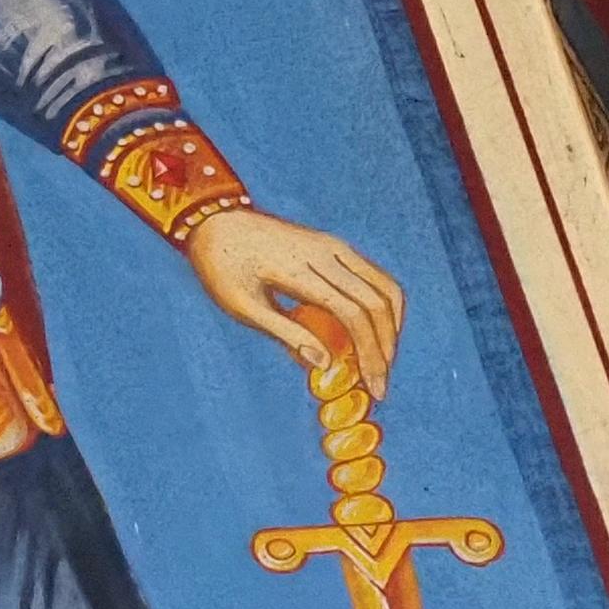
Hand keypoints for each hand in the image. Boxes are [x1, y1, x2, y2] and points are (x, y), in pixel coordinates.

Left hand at [186, 207, 407, 400]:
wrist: (216, 219)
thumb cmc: (222, 267)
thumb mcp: (243, 307)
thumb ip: (286, 334)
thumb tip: (326, 366)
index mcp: (302, 270)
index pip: (353, 314)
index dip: (370, 354)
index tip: (375, 389)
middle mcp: (328, 252)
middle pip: (377, 303)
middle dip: (386, 349)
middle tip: (381, 386)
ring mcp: (336, 245)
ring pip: (386, 287)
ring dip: (392, 328)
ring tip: (382, 362)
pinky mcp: (337, 245)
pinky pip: (376, 277)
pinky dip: (384, 308)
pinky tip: (376, 334)